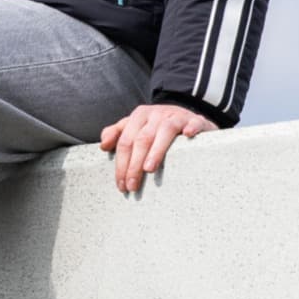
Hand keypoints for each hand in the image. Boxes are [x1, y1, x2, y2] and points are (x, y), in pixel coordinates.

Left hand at [100, 102, 217, 193]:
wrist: (187, 117)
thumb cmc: (158, 128)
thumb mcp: (137, 128)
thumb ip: (118, 133)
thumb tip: (103, 145)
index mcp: (140, 115)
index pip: (125, 140)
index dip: (121, 163)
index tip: (121, 184)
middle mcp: (156, 114)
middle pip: (142, 139)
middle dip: (134, 164)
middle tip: (132, 185)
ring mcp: (177, 116)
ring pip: (164, 130)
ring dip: (156, 150)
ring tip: (149, 169)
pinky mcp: (195, 120)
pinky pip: (193, 123)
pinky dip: (190, 127)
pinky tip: (187, 136)